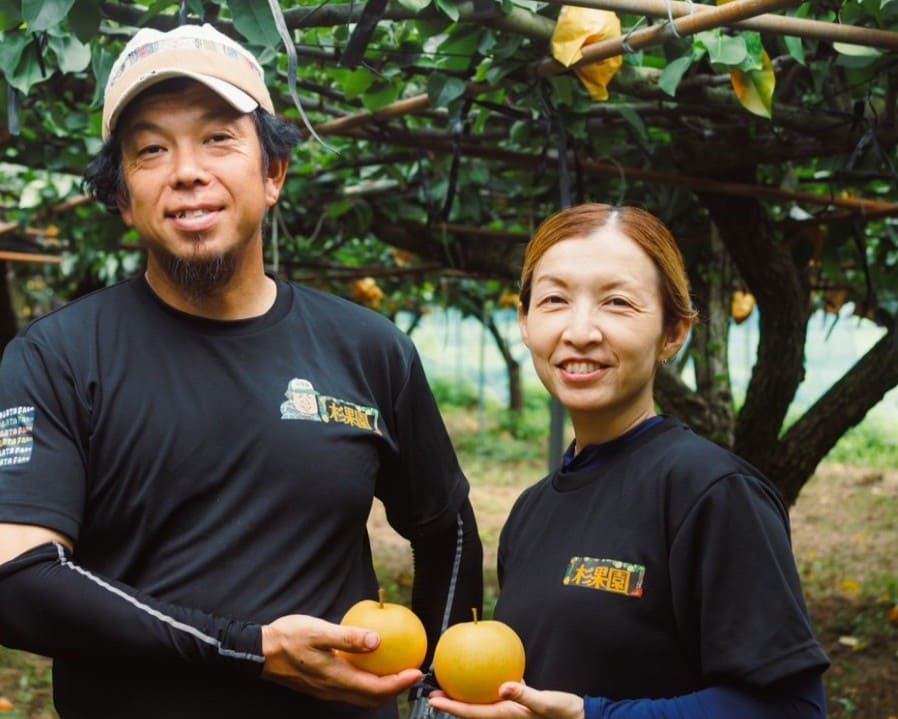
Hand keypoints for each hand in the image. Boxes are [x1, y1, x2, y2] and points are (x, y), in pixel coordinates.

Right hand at [260, 614, 422, 707]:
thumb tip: (377, 640)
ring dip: (381, 687)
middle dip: (395, 689)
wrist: (260, 651)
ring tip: (395, 669)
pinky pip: (350, 689)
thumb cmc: (288, 638)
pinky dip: (366, 682)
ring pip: (361, 696)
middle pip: (372, 698)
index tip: (417, 672)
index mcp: (336, 678)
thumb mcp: (319, 631)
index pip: (376, 689)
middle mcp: (333, 689)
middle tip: (411, 673)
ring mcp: (326, 689)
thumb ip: (348, 637)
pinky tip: (368, 664)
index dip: (399, 683)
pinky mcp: (320, 685)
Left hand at [427, 681, 584, 718]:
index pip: (473, 713)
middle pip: (473, 710)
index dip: (452, 708)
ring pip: (484, 703)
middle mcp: (505, 715)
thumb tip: (504, 687)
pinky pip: (500, 693)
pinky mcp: (521, 703)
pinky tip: (488, 672)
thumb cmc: (565, 714)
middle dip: (453, 703)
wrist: (581, 718)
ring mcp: (512, 711)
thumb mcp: (547, 704)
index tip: (434, 701)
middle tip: (434, 693)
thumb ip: (526, 696)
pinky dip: (489, 684)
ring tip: (454, 682)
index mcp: (507, 716)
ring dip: (468, 695)